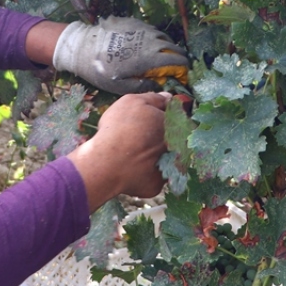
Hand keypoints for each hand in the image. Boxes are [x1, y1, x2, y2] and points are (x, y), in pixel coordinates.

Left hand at [51, 17, 188, 93]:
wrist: (83, 47)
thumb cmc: (101, 71)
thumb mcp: (121, 86)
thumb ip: (142, 86)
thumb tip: (158, 85)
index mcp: (149, 58)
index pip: (175, 60)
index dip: (184, 65)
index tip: (186, 71)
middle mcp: (150, 41)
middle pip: (172, 47)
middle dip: (178, 55)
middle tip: (179, 62)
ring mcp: (142, 30)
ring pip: (162, 36)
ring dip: (167, 45)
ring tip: (166, 53)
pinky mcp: (134, 23)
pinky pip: (151, 29)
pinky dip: (155, 37)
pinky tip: (150, 43)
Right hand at [68, 93, 168, 209]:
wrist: (107, 163)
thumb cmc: (120, 129)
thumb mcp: (133, 102)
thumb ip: (154, 99)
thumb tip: (169, 98)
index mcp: (175, 126)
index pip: (178, 120)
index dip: (164, 118)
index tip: (149, 120)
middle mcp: (176, 149)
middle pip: (172, 141)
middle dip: (160, 138)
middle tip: (138, 137)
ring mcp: (167, 169)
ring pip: (162, 160)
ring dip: (153, 156)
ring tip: (133, 153)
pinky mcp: (155, 187)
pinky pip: (150, 178)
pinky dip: (143, 174)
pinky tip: (130, 169)